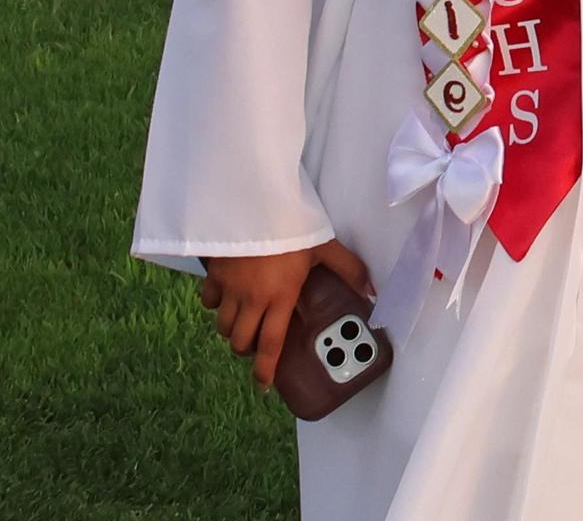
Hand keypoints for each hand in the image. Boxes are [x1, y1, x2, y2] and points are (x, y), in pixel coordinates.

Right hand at [199, 238, 372, 388]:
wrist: (254, 202)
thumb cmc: (292, 226)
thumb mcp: (324, 245)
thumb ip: (348, 268)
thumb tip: (371, 290)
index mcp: (280, 297)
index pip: (271, 345)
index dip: (265, 370)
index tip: (264, 384)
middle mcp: (251, 300)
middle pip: (240, 341)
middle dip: (247, 348)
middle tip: (257, 342)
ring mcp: (229, 289)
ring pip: (223, 326)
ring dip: (233, 329)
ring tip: (245, 321)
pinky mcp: (214, 274)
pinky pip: (209, 301)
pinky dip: (215, 304)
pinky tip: (227, 296)